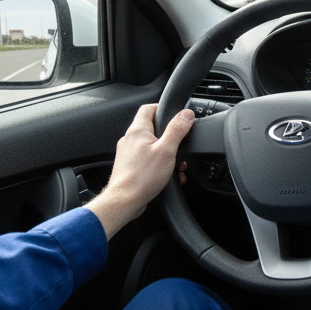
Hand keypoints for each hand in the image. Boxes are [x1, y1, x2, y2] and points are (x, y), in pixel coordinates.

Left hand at [87, 104, 193, 239]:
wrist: (124, 201)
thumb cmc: (142, 177)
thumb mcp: (167, 150)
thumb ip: (177, 130)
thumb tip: (186, 114)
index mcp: (137, 131)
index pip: (148, 108)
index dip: (163, 107)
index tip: (176, 114)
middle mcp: (130, 140)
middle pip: (153, 128)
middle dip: (170, 137)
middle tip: (180, 145)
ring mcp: (128, 154)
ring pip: (152, 146)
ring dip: (167, 154)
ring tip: (177, 165)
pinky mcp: (130, 167)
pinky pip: (148, 159)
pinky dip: (160, 164)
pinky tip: (168, 175)